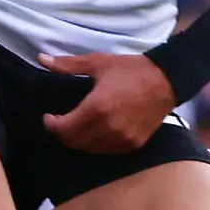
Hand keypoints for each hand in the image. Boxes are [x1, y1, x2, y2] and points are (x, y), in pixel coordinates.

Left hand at [42, 50, 176, 152]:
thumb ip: (68, 65)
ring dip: (79, 140)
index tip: (49, 117)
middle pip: (74, 142)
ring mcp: (122, 138)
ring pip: (89, 149)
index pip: (64, 128)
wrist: (167, 79)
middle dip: (63, 133)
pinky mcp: (133, 144)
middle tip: (61, 122)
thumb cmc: (132, 69)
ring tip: (78, 126)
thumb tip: (42, 59)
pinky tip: (96, 131)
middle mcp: (108, 127)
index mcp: (97, 107)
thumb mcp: (99, 63)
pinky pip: (107, 151)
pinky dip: (97, 144)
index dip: (51, 125)